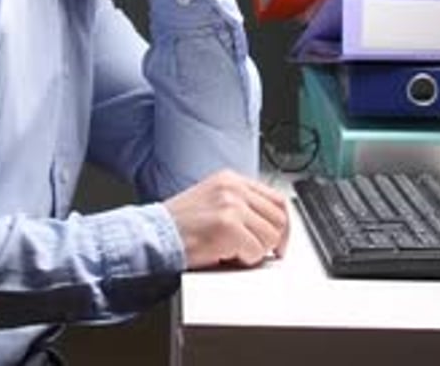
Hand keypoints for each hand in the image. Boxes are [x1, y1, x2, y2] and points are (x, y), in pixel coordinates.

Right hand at [164, 169, 289, 268]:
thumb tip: (269, 223)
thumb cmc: (181, 224)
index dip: (283, 224)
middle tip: (259, 252)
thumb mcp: (213, 200)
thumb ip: (240, 203)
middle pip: (278, 217)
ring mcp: (231, 205)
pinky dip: (245, 260)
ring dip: (256, 251)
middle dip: (272, 241)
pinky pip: (256, 251)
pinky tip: (227, 256)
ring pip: (270, 236)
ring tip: (235, 252)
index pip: (275, 199)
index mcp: (231, 179)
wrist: (156, 234)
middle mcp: (233, 188)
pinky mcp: (228, 226)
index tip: (280, 240)